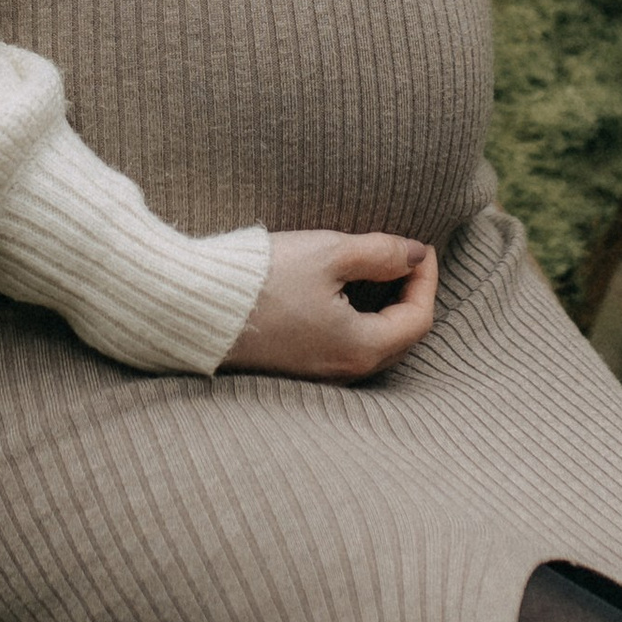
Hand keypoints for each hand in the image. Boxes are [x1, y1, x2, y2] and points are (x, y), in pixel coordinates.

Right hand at [221, 231, 437, 378]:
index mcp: (360, 349)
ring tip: (380, 271)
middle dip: (410, 296)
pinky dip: (360, 321)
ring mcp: (318, 375)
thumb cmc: (264, 280)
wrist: (195, 307)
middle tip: (406, 258)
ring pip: (374, 346)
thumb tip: (416, 254)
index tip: (420, 246)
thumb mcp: (329, 253)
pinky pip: (346, 349)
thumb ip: (381, 253)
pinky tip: (346, 294)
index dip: (427, 280)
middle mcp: (344, 372)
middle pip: (401, 338)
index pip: (419, 318)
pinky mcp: (296, 368)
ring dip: (385, 310)